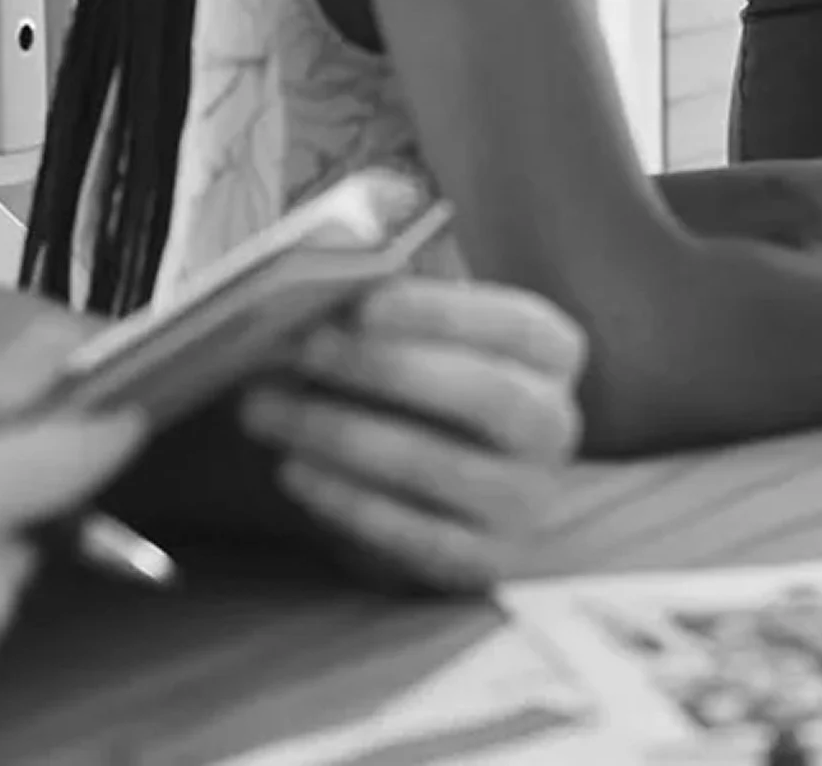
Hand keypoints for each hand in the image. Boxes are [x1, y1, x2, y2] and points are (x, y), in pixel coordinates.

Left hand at [238, 276, 586, 591]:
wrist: (423, 478)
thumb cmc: (410, 380)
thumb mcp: (410, 328)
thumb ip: (386, 294)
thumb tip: (333, 261)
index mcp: (551, 354)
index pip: (517, 327)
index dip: (443, 313)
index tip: (364, 301)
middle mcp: (554, 426)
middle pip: (490, 397)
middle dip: (389, 371)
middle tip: (304, 350)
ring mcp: (527, 500)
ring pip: (451, 470)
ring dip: (349, 437)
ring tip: (267, 412)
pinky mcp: (487, 561)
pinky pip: (425, 540)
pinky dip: (354, 506)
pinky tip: (296, 473)